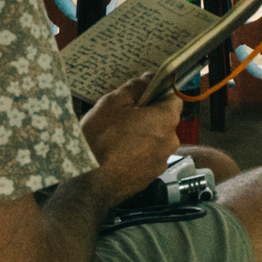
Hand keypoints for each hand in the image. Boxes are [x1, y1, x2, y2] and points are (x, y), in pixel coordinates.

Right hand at [78, 75, 180, 203]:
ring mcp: (160, 162)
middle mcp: (170, 142)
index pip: (173, 98)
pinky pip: (147, 156)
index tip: (143, 93)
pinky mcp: (149, 177)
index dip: (158, 93)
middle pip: (163, 120)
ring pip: (154, 139)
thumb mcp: (113, 103)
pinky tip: (116, 152)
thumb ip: (135, 87)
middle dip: (147, 115)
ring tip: (116, 136)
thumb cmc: (100, 141)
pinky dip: (136, 152)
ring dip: (141, 134)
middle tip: (123, 115)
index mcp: (166, 120)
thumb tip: (147, 79)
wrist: (88, 183)